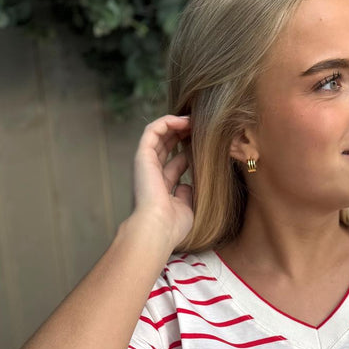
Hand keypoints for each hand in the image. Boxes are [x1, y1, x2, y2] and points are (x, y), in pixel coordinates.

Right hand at [129, 114, 193, 248]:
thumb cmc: (172, 226)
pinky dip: (167, 122)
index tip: (207, 146)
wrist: (157, 229)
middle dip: (183, 135)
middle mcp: (151, 174)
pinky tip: (183, 121)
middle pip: (166, 146)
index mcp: (161, 188)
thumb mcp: (187, 208)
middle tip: (201, 127)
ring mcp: (145, 164)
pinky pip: (152, 131)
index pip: (175, 164)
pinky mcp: (142, 156)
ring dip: (176, 125)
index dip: (190, 153)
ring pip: (159, 135)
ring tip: (194, 120)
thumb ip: (188, 194)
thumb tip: (189, 184)